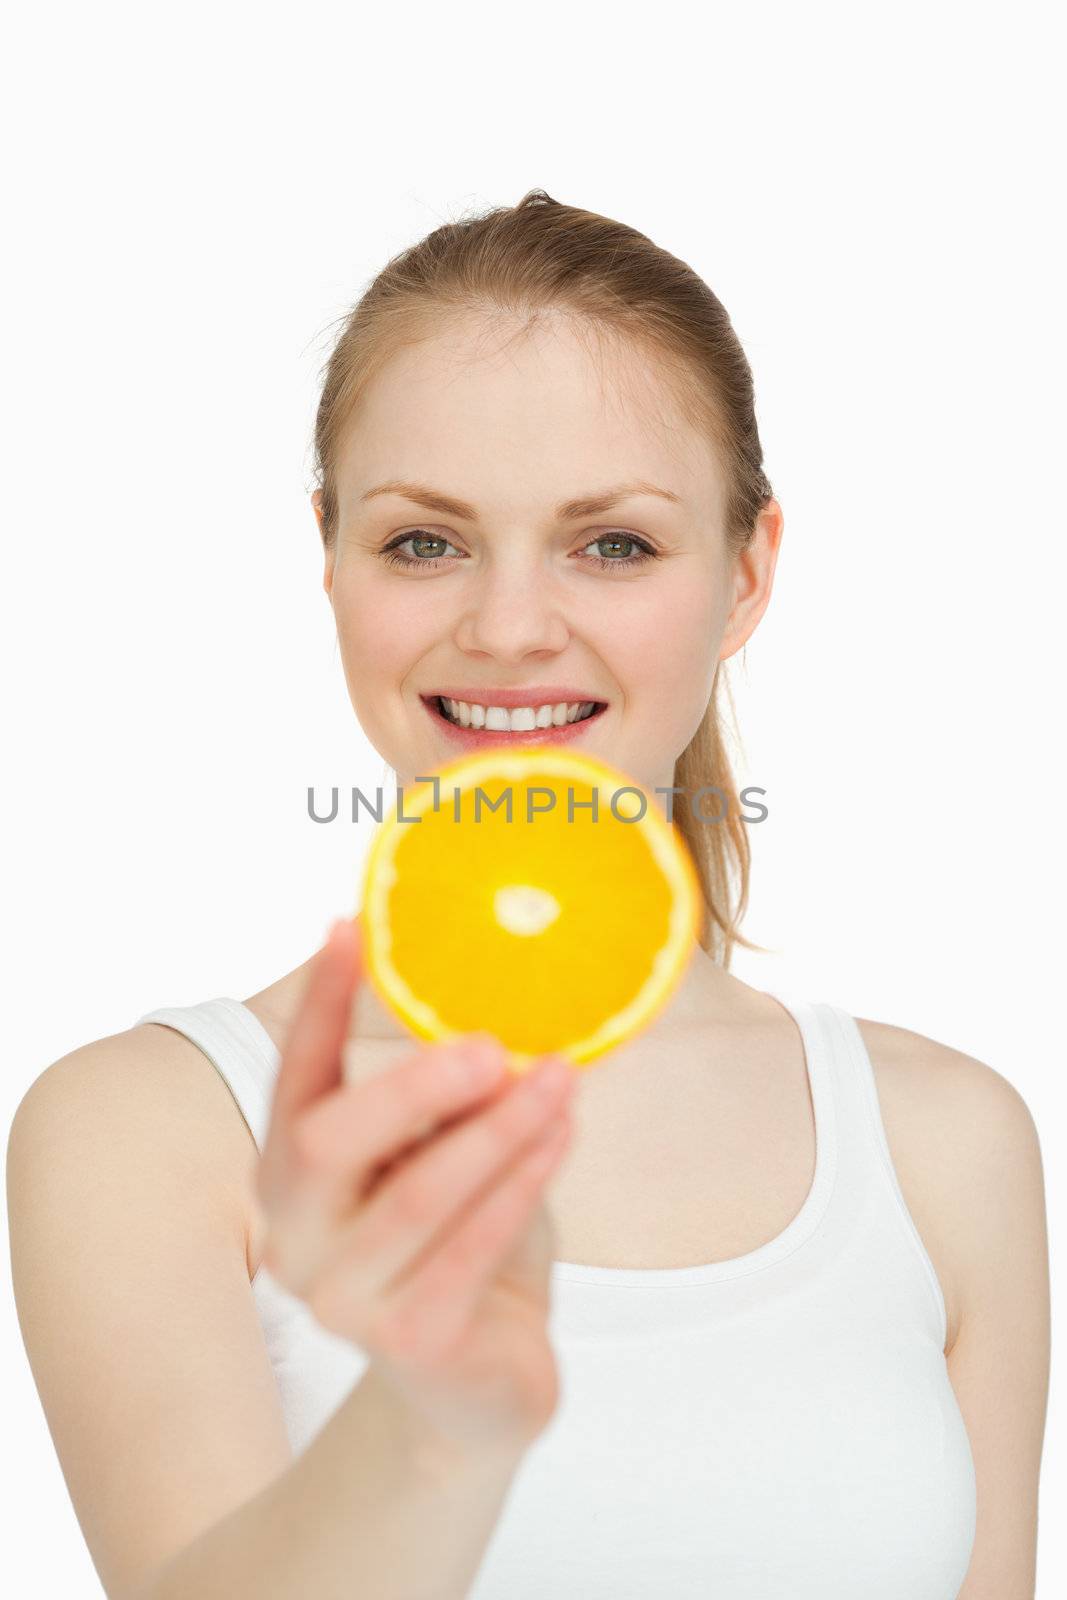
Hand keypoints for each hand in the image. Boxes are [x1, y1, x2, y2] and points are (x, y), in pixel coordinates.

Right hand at [254, 917, 575, 1461]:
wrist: (480, 1381)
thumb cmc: (460, 1241)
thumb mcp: (439, 1156)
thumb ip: (445, 1101)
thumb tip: (492, 1005)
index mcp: (289, 1173)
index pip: (295, 1075)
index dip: (321, 1002)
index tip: (350, 926)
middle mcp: (294, 1236)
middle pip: (330, 1140)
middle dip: (414, 1084)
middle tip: (490, 1044)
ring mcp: (342, 1298)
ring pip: (420, 1191)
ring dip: (500, 1127)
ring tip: (559, 1076)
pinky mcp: (408, 1343)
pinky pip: (472, 1246)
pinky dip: (523, 1181)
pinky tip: (562, 1134)